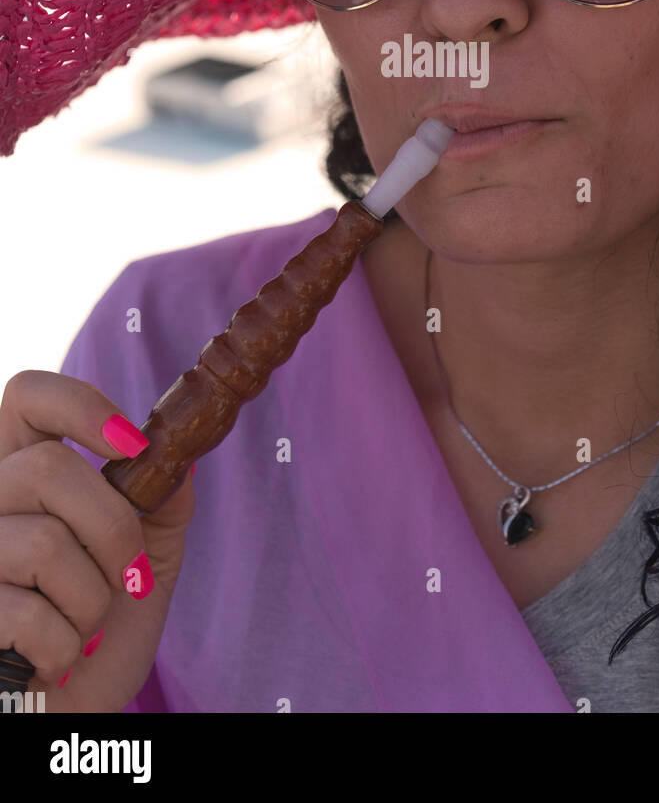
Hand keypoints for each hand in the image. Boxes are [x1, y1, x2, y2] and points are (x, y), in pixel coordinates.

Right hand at [0, 370, 194, 712]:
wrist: (72, 715)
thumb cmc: (103, 632)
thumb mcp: (150, 556)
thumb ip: (163, 499)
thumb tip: (183, 452)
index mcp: (23, 470)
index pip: (27, 394)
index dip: (81, 404)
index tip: (132, 445)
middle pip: (46, 469)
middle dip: (113, 528)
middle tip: (129, 575)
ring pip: (45, 543)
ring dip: (92, 599)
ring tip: (85, 625)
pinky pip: (27, 613)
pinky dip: (66, 646)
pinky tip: (57, 659)